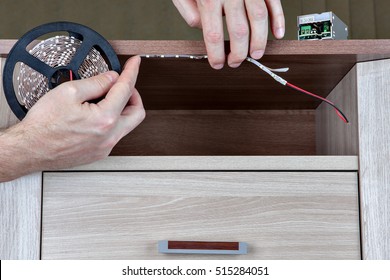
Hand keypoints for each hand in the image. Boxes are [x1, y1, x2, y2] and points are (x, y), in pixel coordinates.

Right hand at [0, 56, 144, 181]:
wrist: (30, 149)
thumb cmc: (44, 124)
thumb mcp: (69, 92)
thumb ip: (96, 83)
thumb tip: (112, 78)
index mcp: (105, 119)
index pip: (126, 90)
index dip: (131, 72)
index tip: (135, 64)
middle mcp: (110, 136)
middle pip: (137, 113)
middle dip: (134, 96)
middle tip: (123, 86)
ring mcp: (105, 147)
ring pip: (127, 126)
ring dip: (122, 110)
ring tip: (106, 99)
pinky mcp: (99, 153)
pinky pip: (115, 135)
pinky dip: (112, 122)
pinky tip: (97, 115)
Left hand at [173, 0, 284, 68]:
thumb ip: (188, 11)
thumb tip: (202, 29)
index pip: (214, 35)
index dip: (216, 55)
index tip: (218, 64)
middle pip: (239, 31)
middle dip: (239, 53)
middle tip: (236, 62)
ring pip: (259, 19)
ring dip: (259, 41)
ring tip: (256, 54)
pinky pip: (273, 1)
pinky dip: (278, 19)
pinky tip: (277, 33)